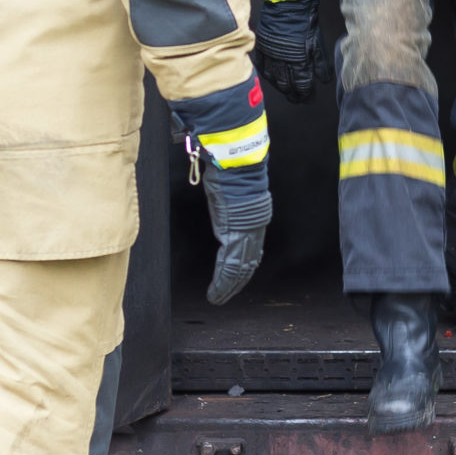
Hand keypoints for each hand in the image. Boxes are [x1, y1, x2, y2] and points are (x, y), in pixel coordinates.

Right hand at [168, 76, 273, 303]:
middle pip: (247, 261)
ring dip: (229, 287)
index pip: (249, 246)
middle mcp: (253, 224)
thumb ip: (216, 184)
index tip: (235, 276)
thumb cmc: (225, 159)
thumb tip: (202, 163)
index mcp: (251, 213)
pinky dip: (224, 283)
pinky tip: (217, 294)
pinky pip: (231, 266)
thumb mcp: (220, 177)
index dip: (242, 264)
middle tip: (225, 295)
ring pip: (240, 268)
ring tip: (218, 299)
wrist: (233, 155)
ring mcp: (247, 231)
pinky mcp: (237, 234)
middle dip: (236, 281)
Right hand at [252, 0, 324, 104]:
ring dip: (279, 87)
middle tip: (297, 99)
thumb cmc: (305, 22)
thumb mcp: (317, 44)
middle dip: (292, 95)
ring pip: (273, 79)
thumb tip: (325, 80)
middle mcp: (282, 61)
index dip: (306, 94)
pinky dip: (266, 74)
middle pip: (286, 85)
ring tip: (285, 92)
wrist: (288, 4)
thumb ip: (321, 64)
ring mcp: (270, 55)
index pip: (302, 85)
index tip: (308, 98)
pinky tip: (270, 78)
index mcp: (299, 61)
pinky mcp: (261, 47)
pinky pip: (261, 66)